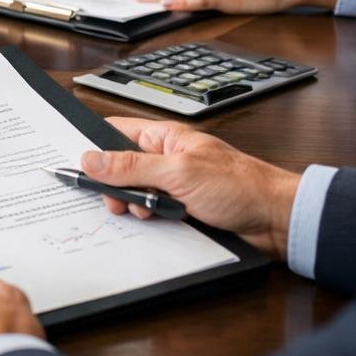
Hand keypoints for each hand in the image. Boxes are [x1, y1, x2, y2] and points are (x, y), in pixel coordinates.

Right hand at [87, 118, 299, 258]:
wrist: (276, 220)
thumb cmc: (240, 186)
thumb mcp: (178, 173)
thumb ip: (132, 166)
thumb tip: (91, 159)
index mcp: (164, 137)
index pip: (116, 132)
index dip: (94, 147)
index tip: (78, 166)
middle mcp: (166, 158)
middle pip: (121, 168)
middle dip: (116, 186)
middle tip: (119, 201)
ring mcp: (174, 184)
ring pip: (135, 194)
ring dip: (137, 206)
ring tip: (152, 212)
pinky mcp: (182, 209)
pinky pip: (153, 214)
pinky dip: (151, 220)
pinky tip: (159, 223)